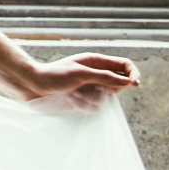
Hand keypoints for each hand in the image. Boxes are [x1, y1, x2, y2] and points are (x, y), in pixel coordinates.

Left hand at [21, 53, 139, 111]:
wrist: (33, 88)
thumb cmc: (54, 76)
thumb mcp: (81, 74)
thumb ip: (105, 77)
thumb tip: (128, 81)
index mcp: (96, 61)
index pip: (124, 65)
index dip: (132, 73)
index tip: (135, 84)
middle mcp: (96, 74)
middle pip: (118, 84)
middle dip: (108, 89)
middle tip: (91, 87)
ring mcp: (90, 88)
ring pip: (107, 99)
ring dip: (91, 98)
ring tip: (74, 93)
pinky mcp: (84, 101)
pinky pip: (96, 108)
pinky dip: (84, 106)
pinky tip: (70, 100)